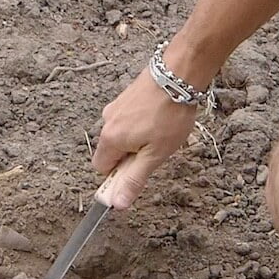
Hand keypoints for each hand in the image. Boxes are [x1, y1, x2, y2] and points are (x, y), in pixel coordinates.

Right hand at [92, 66, 197, 209]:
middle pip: (111, 151)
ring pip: (122, 134)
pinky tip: (161, 117)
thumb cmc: (168, 115)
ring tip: (163, 130)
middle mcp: (106, 122)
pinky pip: (128, 119)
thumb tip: (116, 204)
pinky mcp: (126, 96)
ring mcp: (115, 107)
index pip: (101, 169)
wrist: (177, 74)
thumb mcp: (155, 155)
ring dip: (138, 139)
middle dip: (131, 156)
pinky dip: (141, 124)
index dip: (119, 175)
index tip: (139, 170)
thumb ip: (134, 179)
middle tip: (156, 149)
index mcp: (109, 139)